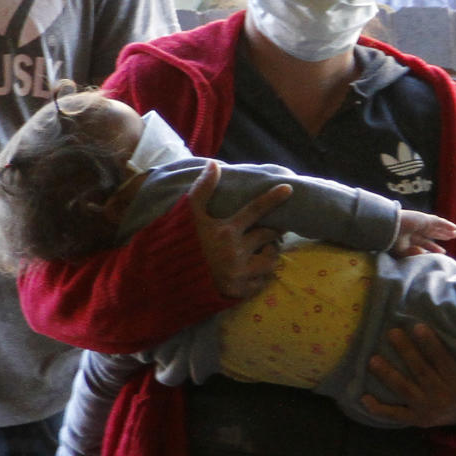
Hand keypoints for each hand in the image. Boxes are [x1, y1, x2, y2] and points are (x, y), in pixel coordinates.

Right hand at [189, 162, 292, 297]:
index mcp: (225, 231)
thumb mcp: (189, 215)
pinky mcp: (238, 291)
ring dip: (270, 253)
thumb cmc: (178, 242)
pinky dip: (261, 275)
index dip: (273, 198)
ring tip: (264, 250)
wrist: (166, 279)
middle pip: (268, 236)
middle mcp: (235, 252)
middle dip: (274, 231)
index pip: (255, 210)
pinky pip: (261, 282)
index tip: (289, 189)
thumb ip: (203, 189)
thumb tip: (215, 164)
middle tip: (274, 229)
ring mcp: (238, 274)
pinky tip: (254, 269)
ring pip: (270, 261)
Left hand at [361, 325, 455, 427]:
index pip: (442, 361)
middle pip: (420, 371)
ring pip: (404, 390)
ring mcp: (426, 409)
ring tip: (373, 360)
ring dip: (388, 375)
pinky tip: (363, 398)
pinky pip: (395, 415)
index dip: (430, 344)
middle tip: (391, 333)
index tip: (418, 327)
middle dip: (405, 352)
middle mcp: (441, 396)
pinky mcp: (416, 419)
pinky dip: (379, 409)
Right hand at [391, 210, 455, 255]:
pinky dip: (446, 224)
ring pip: (436, 227)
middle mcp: (414, 230)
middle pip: (431, 233)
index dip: (433, 247)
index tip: (442, 252)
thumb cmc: (392, 240)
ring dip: (446, 230)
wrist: (389, 227)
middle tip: (451, 238)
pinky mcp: (424, 219)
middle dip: (441, 236)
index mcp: (408, 237)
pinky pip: (438, 221)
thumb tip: (423, 254)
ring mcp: (419, 223)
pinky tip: (454, 227)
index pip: (423, 243)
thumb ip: (413, 253)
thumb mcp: (402, 251)